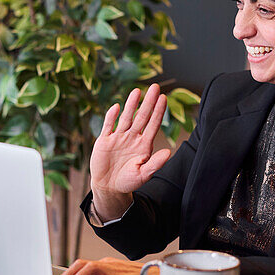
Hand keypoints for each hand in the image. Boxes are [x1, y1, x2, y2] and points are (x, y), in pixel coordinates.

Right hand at [89, 85, 169, 216]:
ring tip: (137, 91)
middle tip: (155, 87)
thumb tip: (169, 152)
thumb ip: (155, 164)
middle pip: (142, 117)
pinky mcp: (104, 140)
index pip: (153, 124)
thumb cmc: (128, 182)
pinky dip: (111, 116)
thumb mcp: (143, 175)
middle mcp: (132, 138)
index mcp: (144, 145)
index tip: (164, 98)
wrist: (108, 187)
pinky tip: (116, 107)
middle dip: (148, 102)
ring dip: (131, 105)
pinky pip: (108, 126)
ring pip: (126, 118)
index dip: (158, 111)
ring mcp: (118, 138)